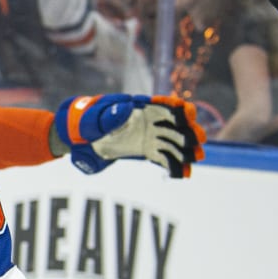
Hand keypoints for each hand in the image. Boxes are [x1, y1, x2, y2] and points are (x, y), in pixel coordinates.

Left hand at [54, 93, 206, 177]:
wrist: (77, 138)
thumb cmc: (85, 122)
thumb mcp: (93, 118)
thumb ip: (108, 115)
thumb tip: (125, 110)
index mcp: (136, 108)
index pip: (160, 105)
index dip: (175, 107)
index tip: (186, 111)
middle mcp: (146, 121)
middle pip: (172, 124)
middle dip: (188, 130)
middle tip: (200, 139)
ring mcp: (147, 136)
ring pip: (171, 141)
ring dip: (186, 149)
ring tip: (198, 157)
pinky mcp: (144, 151)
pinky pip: (162, 158)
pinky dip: (173, 165)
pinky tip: (184, 173)